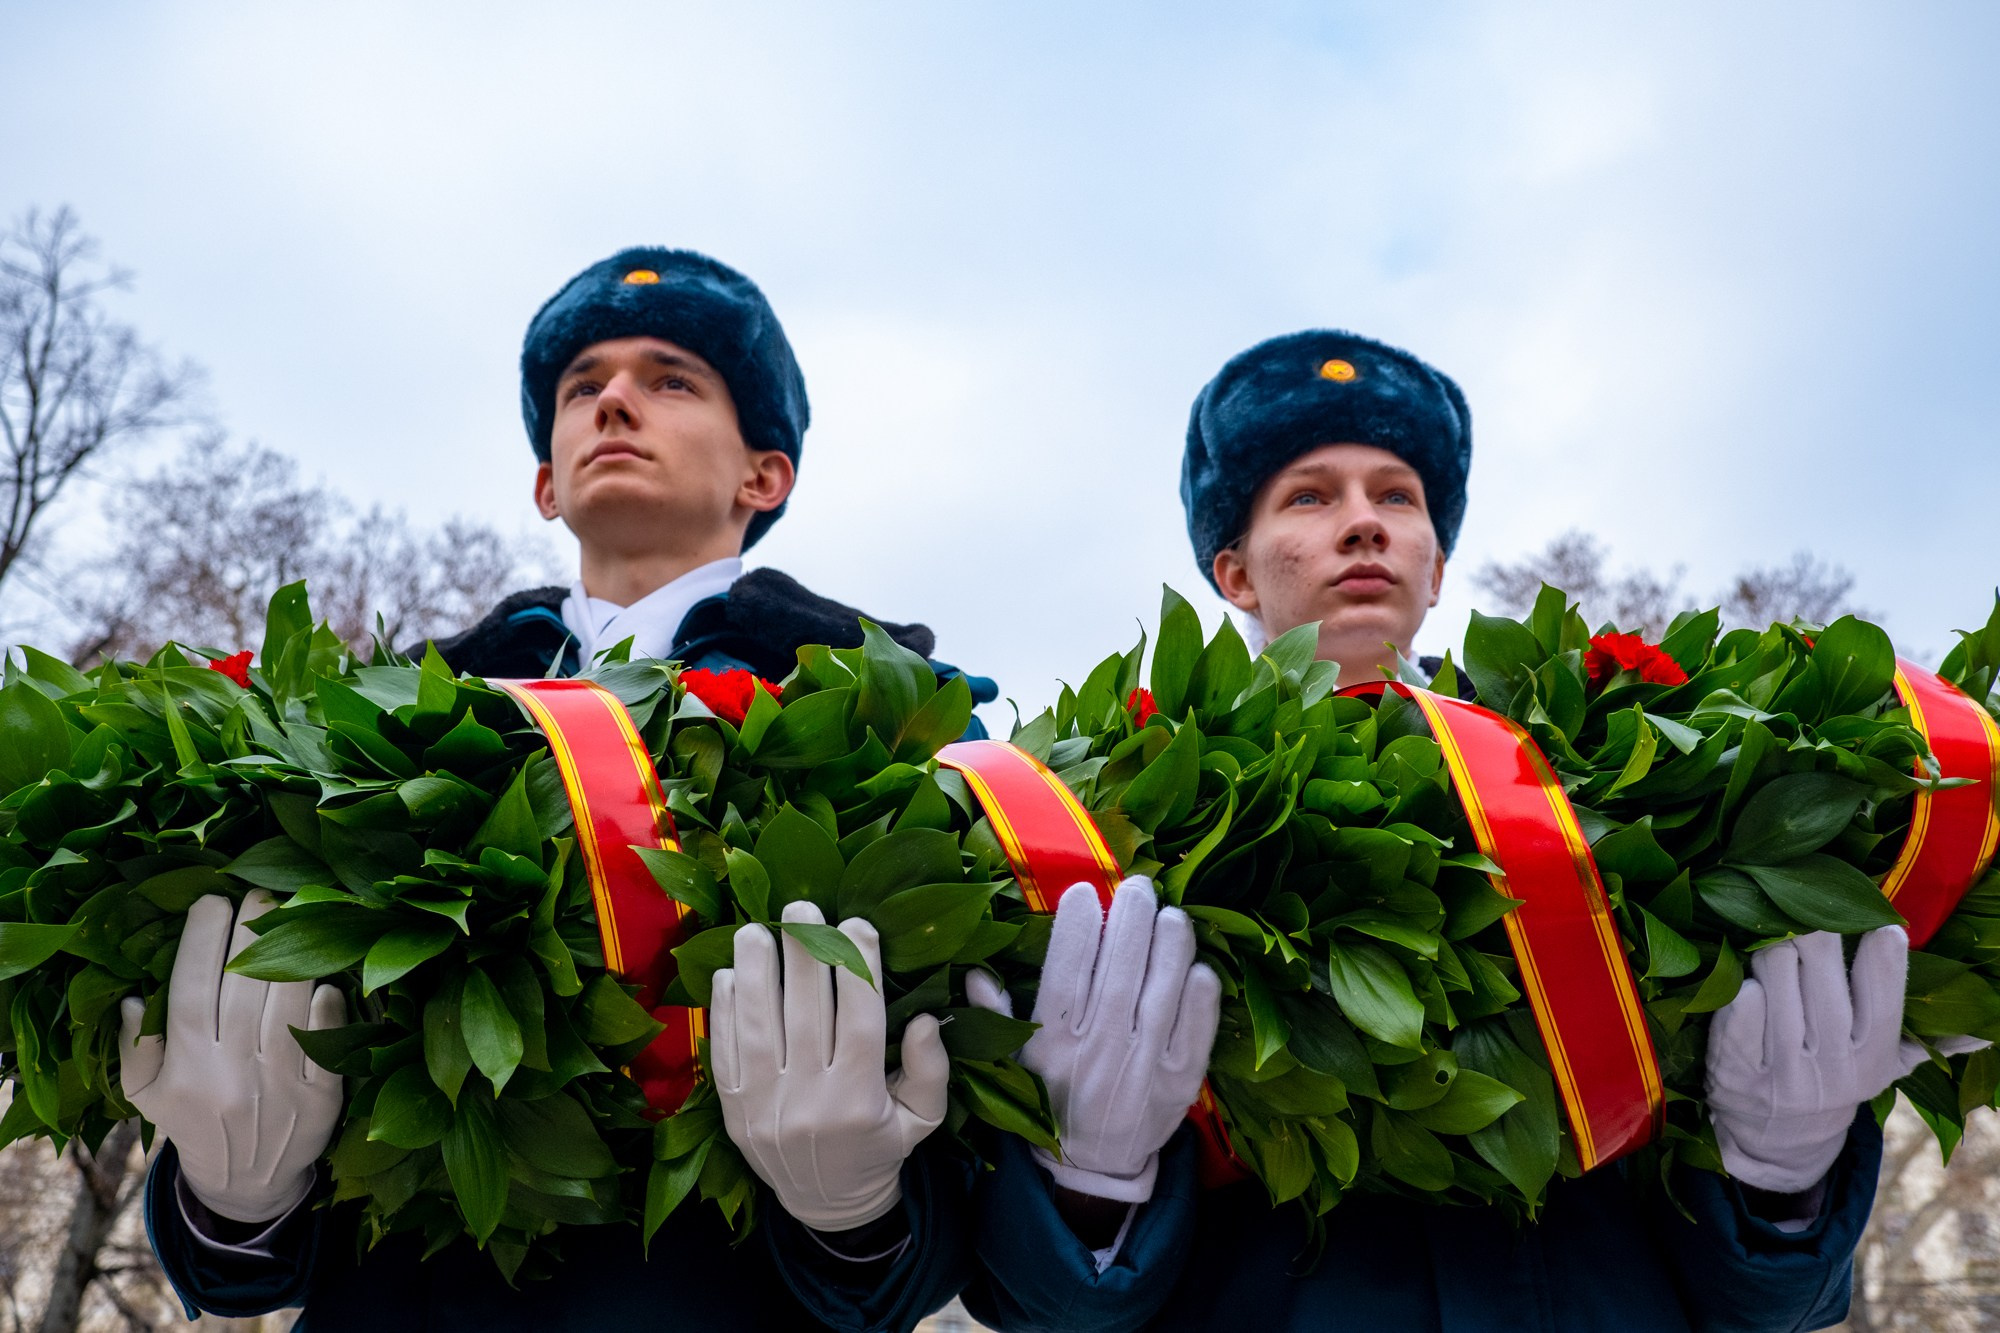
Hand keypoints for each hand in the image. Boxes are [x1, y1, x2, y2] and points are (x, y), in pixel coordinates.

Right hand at [119, 892, 345, 1222]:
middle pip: (244, 987)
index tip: (210, 900)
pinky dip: (328, 1008)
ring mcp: (280, 1083)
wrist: (248, 1181)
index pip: (191, 991)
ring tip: (297, 913)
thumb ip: (136, 1048)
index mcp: (189, 1064)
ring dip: (294, 956)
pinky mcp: (322, 1096)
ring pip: (288, 1005)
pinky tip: (328, 979)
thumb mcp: (149, 1094)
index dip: (201, 942)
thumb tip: (132, 999)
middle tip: (260, 891)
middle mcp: (234, 1069)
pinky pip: (326, 1042)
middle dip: (252, 932)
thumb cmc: (194, 1122)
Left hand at [711, 901, 948, 1231]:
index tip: (857, 924)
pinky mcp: (733, 1110)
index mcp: (860, 1100)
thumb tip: (927, 1017)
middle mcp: (811, 1100)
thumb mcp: (923, 1118)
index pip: (861, 1019)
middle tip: (802, 906)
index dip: (859, 967)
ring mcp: (765, 1106)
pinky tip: (731, 973)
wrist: (825, 1203)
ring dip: (757, 972)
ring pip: (759, 1025)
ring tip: (756, 929)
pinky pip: (726, 1051)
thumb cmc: (879, 1147)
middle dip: (805, 952)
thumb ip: (930, 1069)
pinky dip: (725, 1009)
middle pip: (806, 1012)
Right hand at [966, 875, 1219, 1203]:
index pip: (1066, 971)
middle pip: (1120, 970)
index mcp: (1054, 1041)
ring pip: (1161, 992)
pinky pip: (1195, 1031)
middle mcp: (1100, 1049)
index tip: (1085, 893)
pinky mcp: (1180, 1082)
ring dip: (1170, 946)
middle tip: (1140, 887)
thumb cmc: (1052, 1099)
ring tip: (1172, 915)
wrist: (1093, 1167)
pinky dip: (1199, 997)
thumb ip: (999, 1016)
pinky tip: (1198, 966)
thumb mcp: (1016, 1063)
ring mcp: (1144, 1065)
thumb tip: (975, 973)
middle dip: (1132, 920)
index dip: (1077, 926)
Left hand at [1707, 927, 1917, 1193]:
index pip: (1883, 997)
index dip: (1883, 957)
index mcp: (1873, 1057)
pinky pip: (1738, 1015)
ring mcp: (1783, 1069)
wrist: (1779, 1142)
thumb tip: (1987, 1033)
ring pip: (1775, 977)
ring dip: (1772, 954)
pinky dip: (1741, 992)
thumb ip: (1929, 1044)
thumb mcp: (1883, 1069)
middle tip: (1806, 922)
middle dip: (1814, 934)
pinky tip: (1745, 983)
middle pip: (1822, 969)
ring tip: (1771, 951)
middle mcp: (1831, 1064)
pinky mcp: (1736, 1072)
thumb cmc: (1835, 1081)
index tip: (1881, 927)